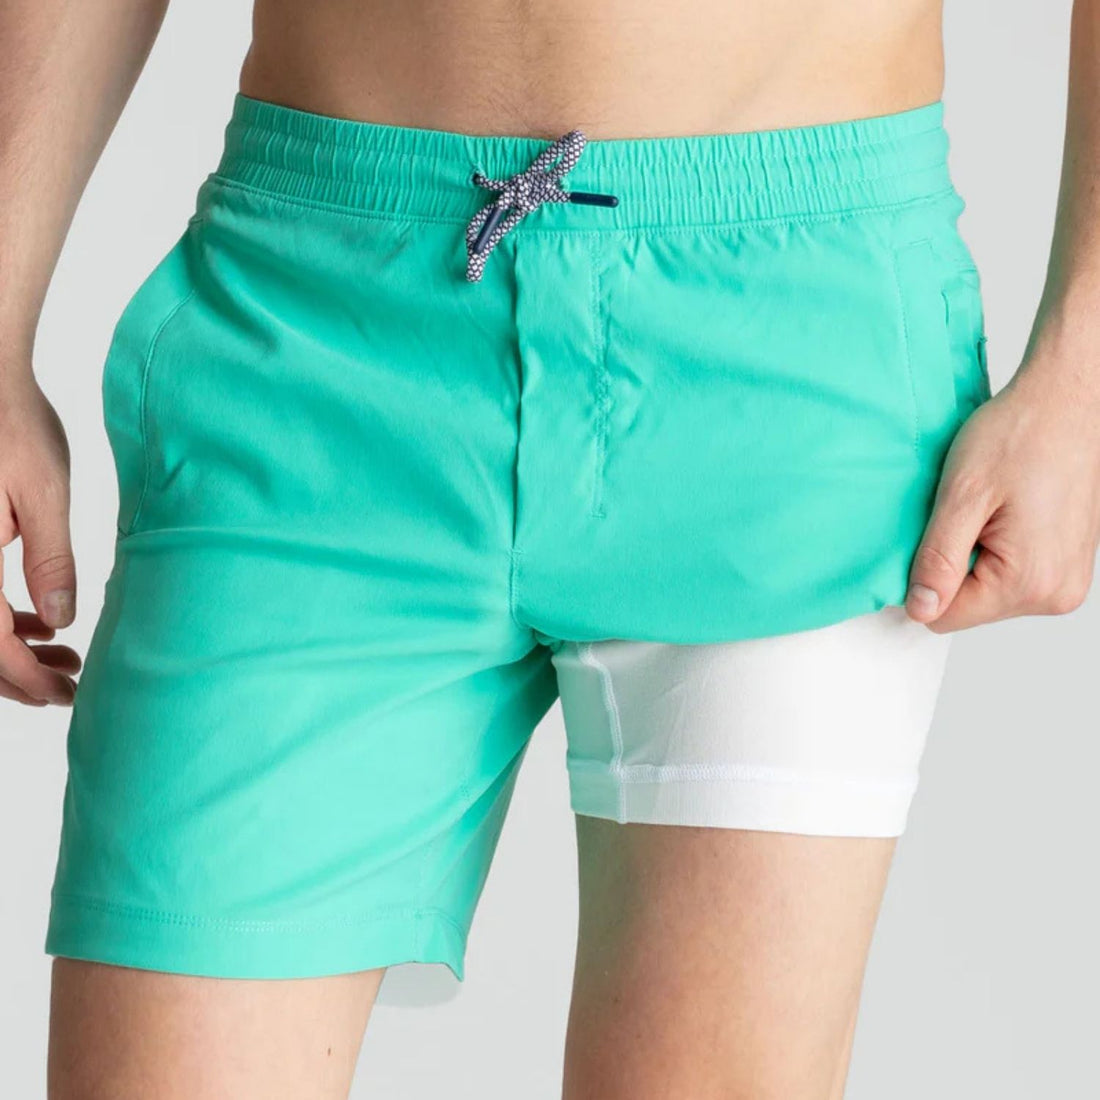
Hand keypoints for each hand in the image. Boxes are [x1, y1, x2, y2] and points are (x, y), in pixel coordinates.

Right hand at [1, 375, 80, 704]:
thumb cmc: (12, 425)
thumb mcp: (44, 492)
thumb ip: (50, 559)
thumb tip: (59, 620)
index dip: (25, 679)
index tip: (66, 694)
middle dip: (17, 676)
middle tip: (69, 686)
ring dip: (8, 651)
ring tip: (64, 657)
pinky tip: (36, 621)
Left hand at [905, 359, 1099, 631]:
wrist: (1070, 400)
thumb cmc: (1022, 433)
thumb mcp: (962, 495)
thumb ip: (938, 559)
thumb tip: (920, 610)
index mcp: (1029, 582)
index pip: (945, 617)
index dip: (920, 581)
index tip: (925, 538)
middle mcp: (1056, 592)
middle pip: (969, 608)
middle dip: (950, 566)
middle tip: (962, 514)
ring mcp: (1066, 579)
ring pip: (988, 592)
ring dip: (973, 555)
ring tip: (984, 509)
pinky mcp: (1067, 563)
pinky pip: (1011, 573)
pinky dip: (994, 548)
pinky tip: (1001, 511)